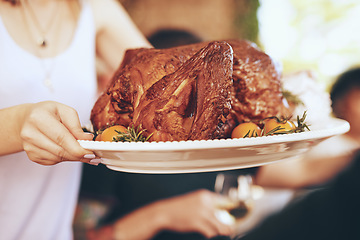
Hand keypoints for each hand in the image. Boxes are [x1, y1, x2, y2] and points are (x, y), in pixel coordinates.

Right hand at [18, 101, 96, 164]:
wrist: (26, 119)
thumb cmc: (47, 113)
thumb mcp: (64, 110)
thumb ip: (76, 125)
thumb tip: (87, 139)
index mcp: (39, 118)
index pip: (61, 137)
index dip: (77, 148)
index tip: (91, 152)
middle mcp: (30, 133)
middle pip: (60, 150)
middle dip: (79, 155)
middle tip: (93, 156)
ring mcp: (29, 146)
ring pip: (58, 158)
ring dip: (73, 157)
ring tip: (84, 154)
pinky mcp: (32, 155)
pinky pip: (53, 161)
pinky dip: (64, 158)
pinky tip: (68, 151)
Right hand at [88, 189, 234, 239]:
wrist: (163, 212)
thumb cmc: (179, 209)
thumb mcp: (194, 202)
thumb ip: (207, 206)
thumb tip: (222, 214)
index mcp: (205, 195)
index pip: (226, 202)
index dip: (234, 210)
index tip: (239, 217)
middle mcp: (205, 202)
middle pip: (225, 215)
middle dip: (229, 224)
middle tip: (231, 230)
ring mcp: (201, 212)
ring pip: (219, 225)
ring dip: (220, 231)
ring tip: (220, 232)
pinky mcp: (196, 222)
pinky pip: (210, 232)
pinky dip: (210, 234)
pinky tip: (206, 234)